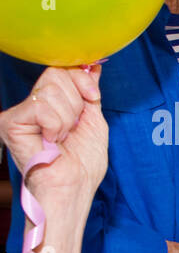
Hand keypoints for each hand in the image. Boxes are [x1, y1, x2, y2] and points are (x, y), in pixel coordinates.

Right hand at [0, 66, 105, 208]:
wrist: (73, 187)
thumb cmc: (83, 164)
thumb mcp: (93, 121)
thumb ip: (89, 93)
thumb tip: (92, 65)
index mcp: (52, 103)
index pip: (63, 69)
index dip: (82, 79)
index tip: (92, 96)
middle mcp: (33, 104)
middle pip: (56, 74)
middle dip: (76, 103)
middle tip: (72, 129)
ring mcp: (19, 112)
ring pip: (51, 90)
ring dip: (67, 118)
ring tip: (61, 138)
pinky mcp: (10, 121)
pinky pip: (42, 106)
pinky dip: (55, 125)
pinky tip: (50, 140)